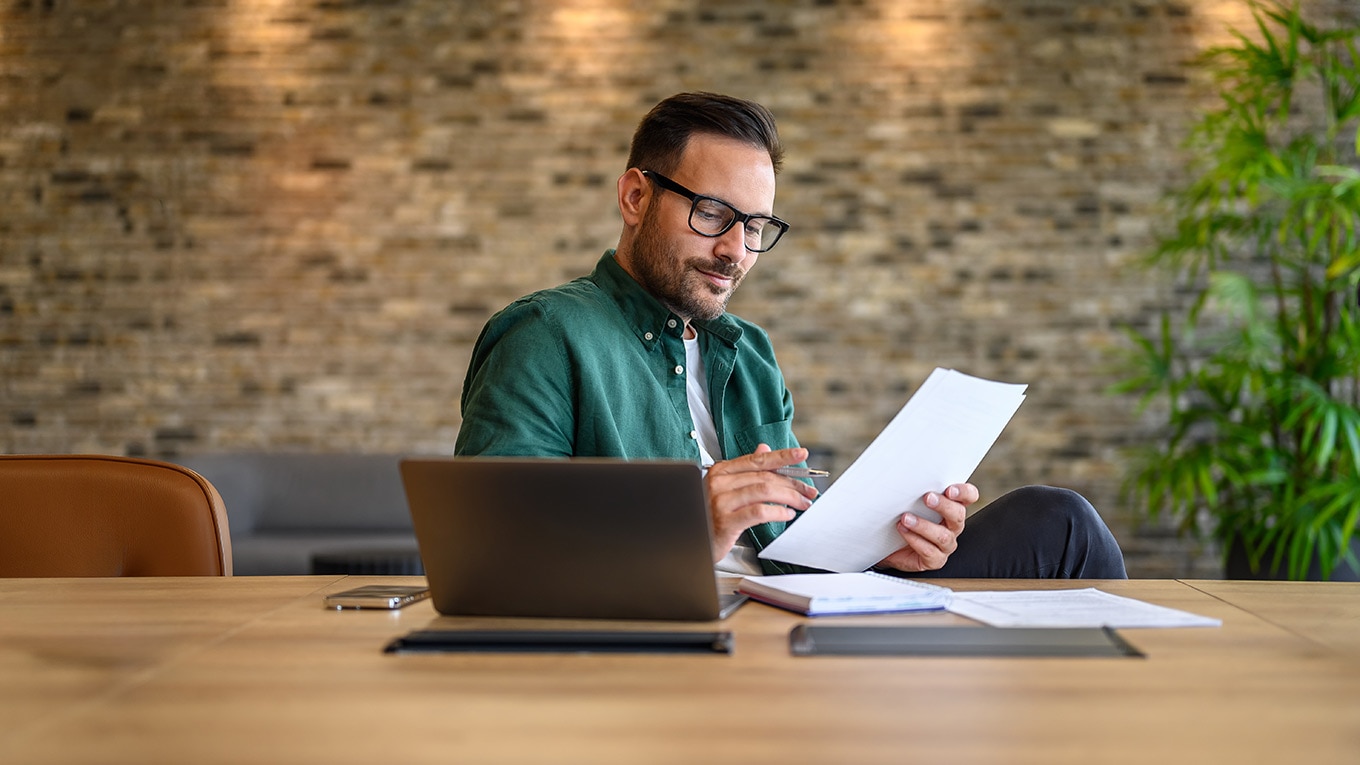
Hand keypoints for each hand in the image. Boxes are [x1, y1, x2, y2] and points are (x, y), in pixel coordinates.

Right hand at [704, 444, 819, 561]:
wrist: (690, 539)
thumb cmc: (709, 515)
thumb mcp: (725, 489)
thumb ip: (745, 469)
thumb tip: (764, 449)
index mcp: (720, 471)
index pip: (757, 459)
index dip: (782, 456)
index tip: (801, 454)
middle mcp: (719, 483)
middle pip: (764, 476)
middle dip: (792, 483)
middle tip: (808, 491)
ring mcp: (721, 501)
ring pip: (764, 491)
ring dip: (789, 497)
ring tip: (802, 504)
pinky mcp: (726, 522)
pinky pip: (758, 511)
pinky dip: (777, 512)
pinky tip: (786, 514)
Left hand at [876, 483, 976, 572]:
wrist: (889, 545)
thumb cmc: (903, 519)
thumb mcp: (910, 502)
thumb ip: (917, 491)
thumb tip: (907, 476)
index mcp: (951, 508)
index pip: (968, 496)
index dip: (964, 492)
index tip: (950, 489)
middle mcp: (952, 526)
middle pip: (958, 515)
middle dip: (943, 506)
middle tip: (927, 498)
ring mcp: (945, 545)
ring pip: (943, 536)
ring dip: (923, 525)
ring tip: (906, 518)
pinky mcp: (935, 560)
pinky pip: (929, 551)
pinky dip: (915, 540)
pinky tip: (903, 531)